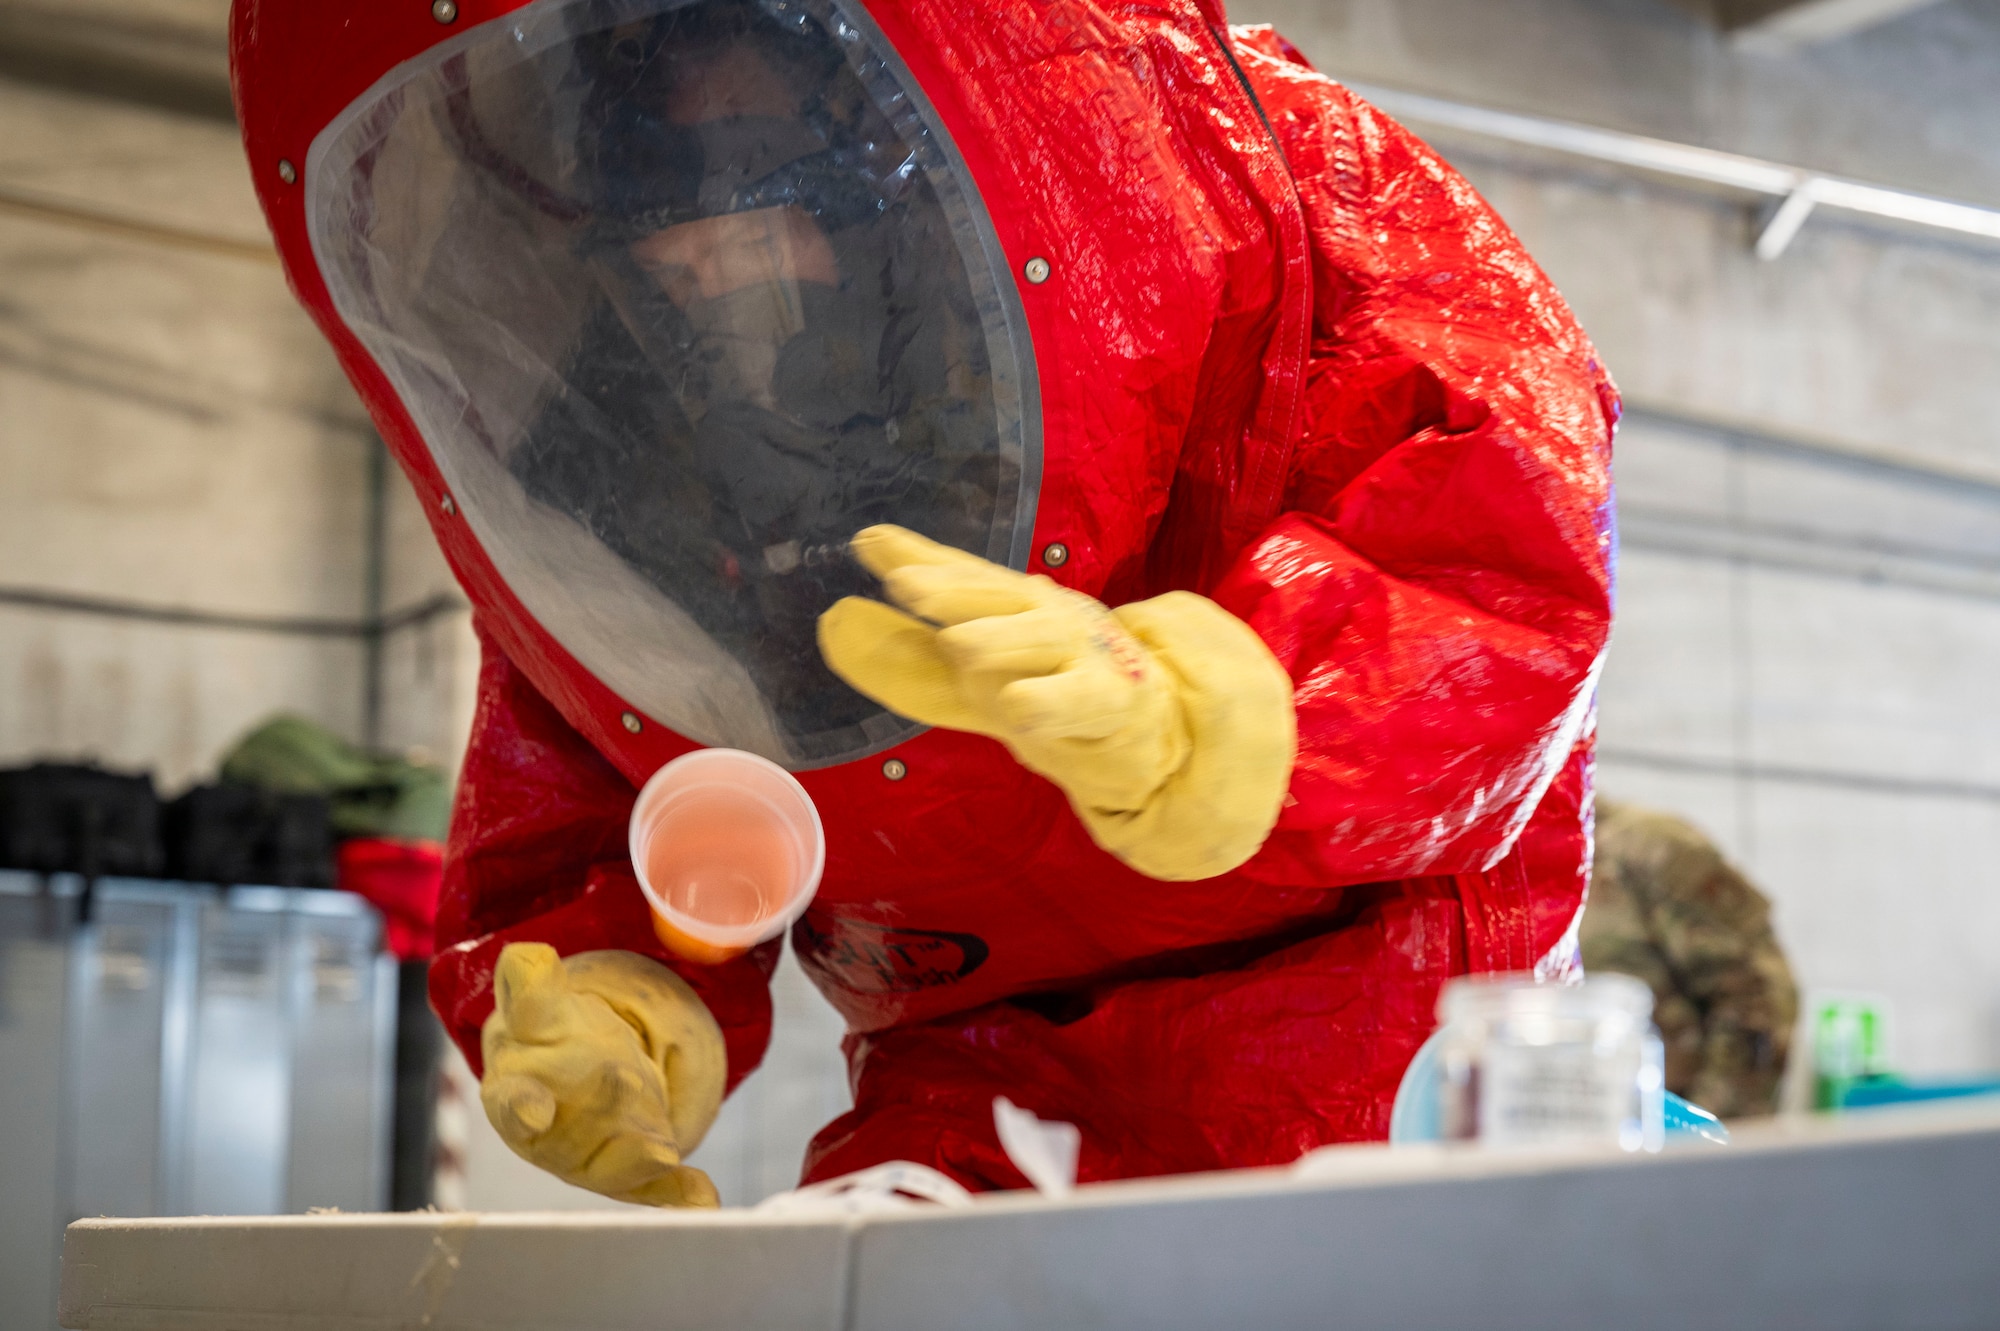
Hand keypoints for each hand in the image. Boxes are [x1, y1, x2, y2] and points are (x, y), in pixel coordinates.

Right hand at [479, 944, 725, 1207]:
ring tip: (663, 1150)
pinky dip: (676, 1193)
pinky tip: (703, 1197)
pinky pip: (651, 1188)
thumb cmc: (548, 1039)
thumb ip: (528, 984)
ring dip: (636, 1160)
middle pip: (568, 1138)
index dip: (521, 1106)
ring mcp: (589, 1160)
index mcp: (515, 1093)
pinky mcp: (627, 1174)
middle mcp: (549, 1139)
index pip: (512, 1101)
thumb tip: (524, 955)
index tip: (534, 1108)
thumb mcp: (537, 1006)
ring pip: (609, 1167)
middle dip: (596, 1113)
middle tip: (620, 1075)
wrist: (572, 1073)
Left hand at [818, 525, 1187, 812]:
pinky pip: (1073, 698)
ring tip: (956, 644)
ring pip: (1035, 638)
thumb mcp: (967, 678)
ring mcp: (1081, 652)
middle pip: (995, 595)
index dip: (918, 557)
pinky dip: (1045, 701)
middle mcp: (1045, 614)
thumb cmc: (1046, 686)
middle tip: (905, 584)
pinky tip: (1015, 705)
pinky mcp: (1108, 698)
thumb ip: (904, 654)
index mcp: (1010, 604)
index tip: (868, 542)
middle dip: (951, 588)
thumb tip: (833, 622)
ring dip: (997, 639)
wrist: (1142, 727)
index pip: (961, 575)